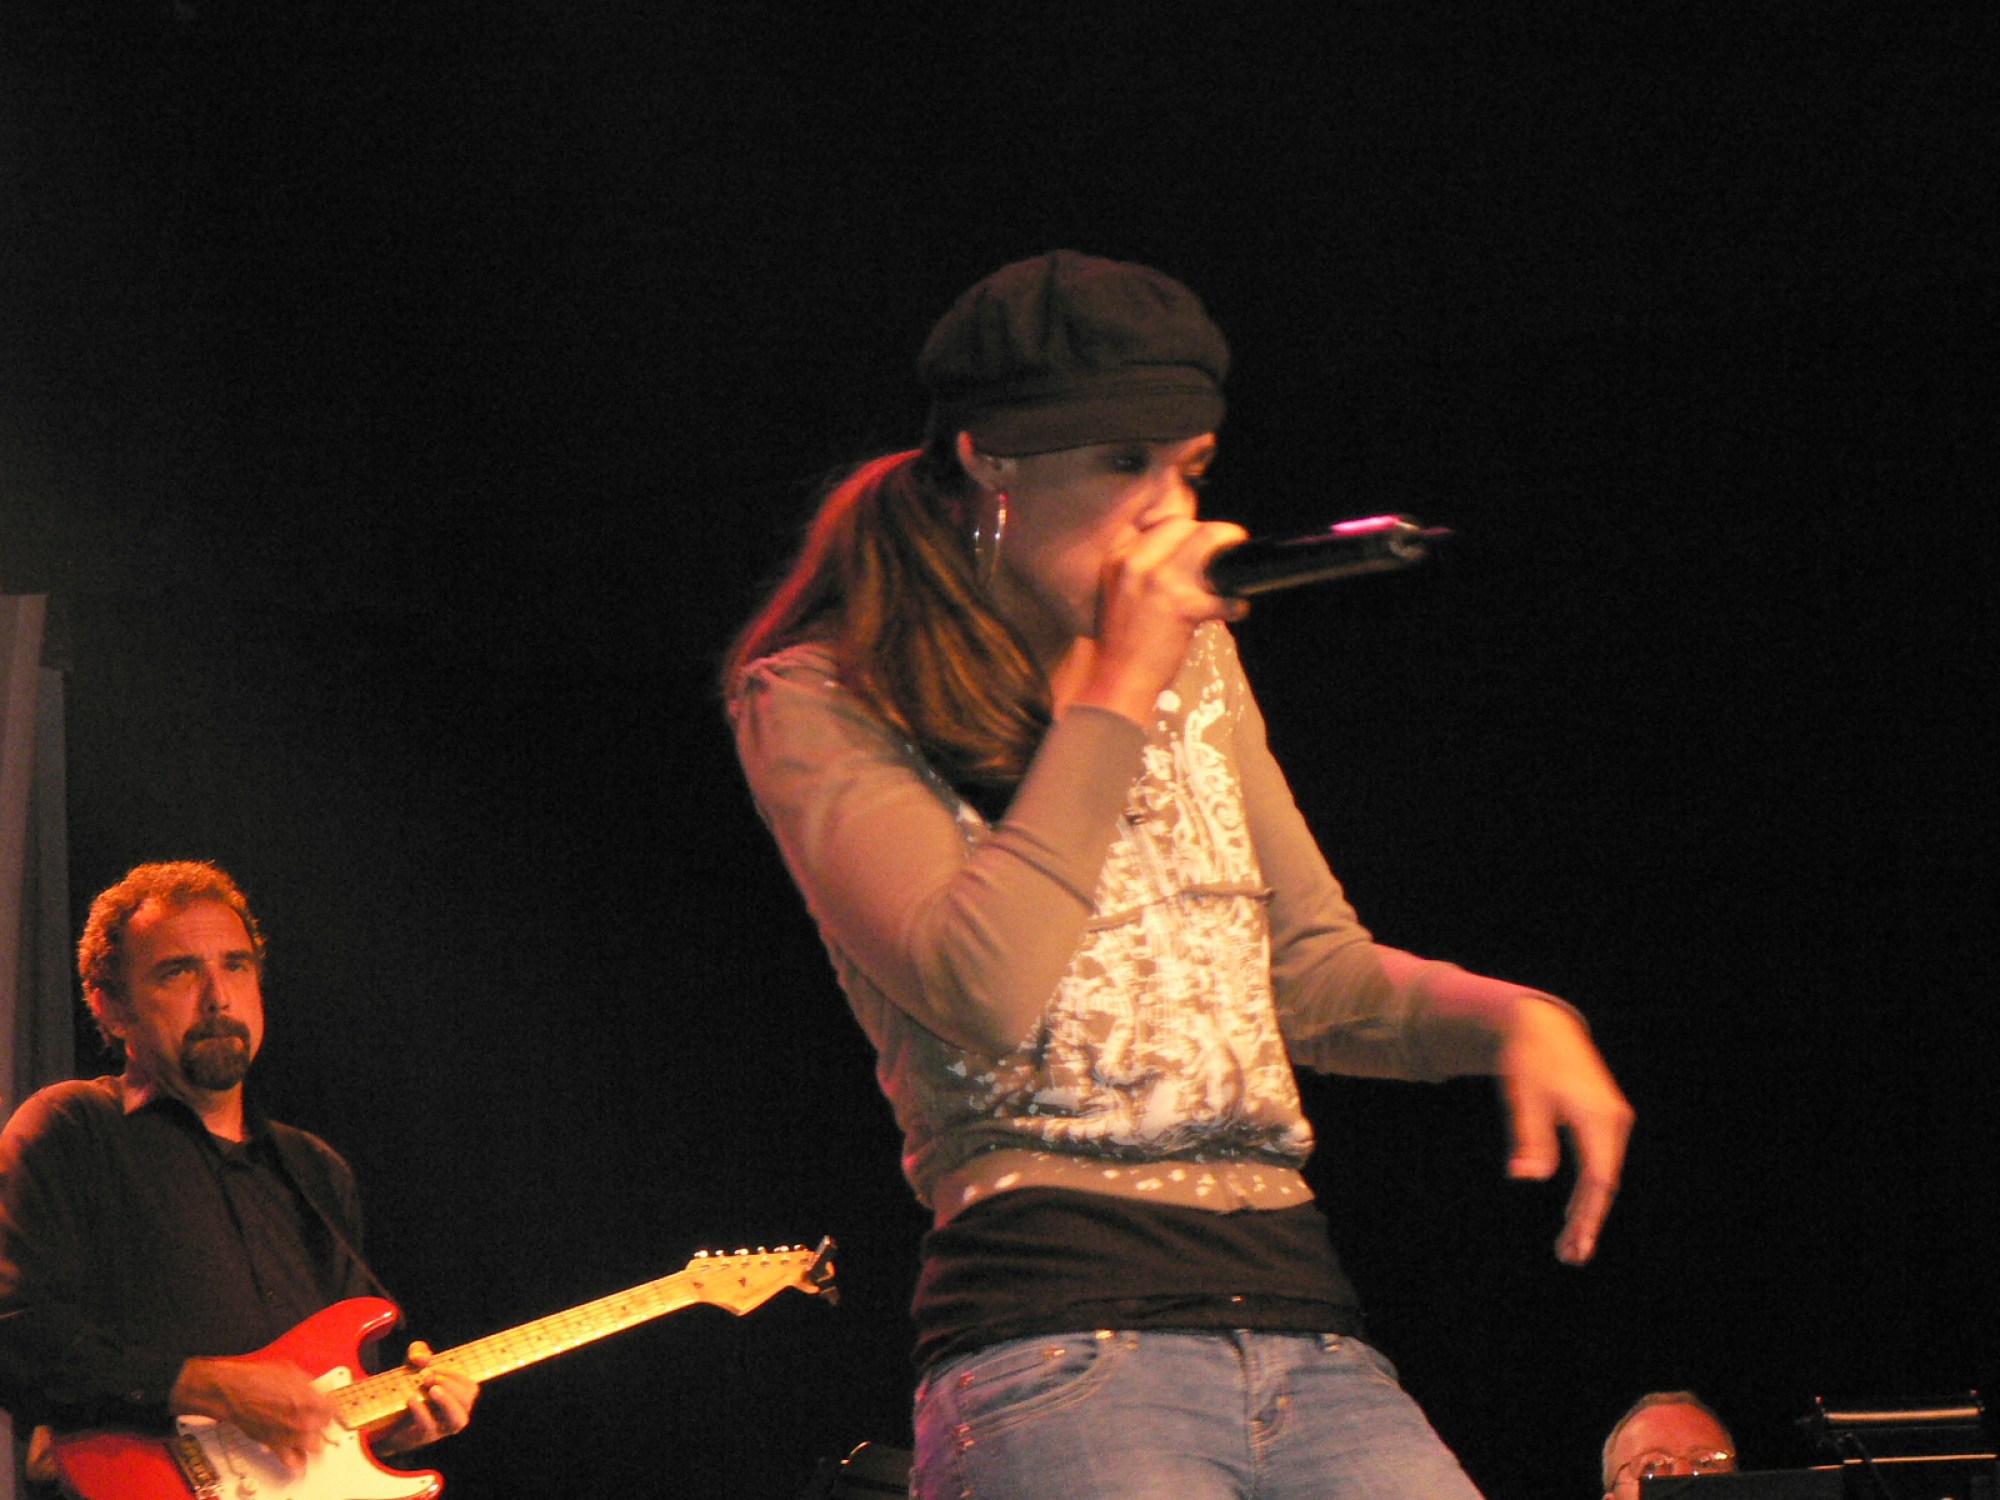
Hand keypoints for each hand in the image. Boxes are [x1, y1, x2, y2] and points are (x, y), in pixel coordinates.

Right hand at [171, 1355, 339, 1472]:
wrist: (233, 1392)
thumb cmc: (256, 1379)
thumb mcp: (291, 1372)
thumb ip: (310, 1385)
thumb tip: (320, 1390)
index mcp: (310, 1399)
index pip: (334, 1410)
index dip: (332, 1407)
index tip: (330, 1408)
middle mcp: (303, 1420)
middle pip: (326, 1428)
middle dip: (323, 1422)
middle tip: (317, 1418)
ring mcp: (290, 1435)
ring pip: (315, 1447)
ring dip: (314, 1440)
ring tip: (309, 1435)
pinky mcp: (276, 1446)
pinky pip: (294, 1462)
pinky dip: (298, 1461)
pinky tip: (299, 1456)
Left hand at [371, 1341, 478, 1454]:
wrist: (383, 1420)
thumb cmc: (406, 1388)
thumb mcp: (412, 1365)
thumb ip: (419, 1352)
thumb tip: (422, 1358)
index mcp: (455, 1398)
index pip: (470, 1389)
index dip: (456, 1376)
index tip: (434, 1367)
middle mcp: (452, 1414)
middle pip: (466, 1402)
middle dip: (450, 1385)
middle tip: (428, 1377)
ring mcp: (439, 1428)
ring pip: (457, 1420)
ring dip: (447, 1402)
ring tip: (432, 1389)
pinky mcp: (422, 1437)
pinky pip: (429, 1428)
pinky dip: (422, 1412)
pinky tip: (412, 1398)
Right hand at [1080, 515, 1247, 721]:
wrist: (1114, 681)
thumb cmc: (1120, 643)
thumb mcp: (1117, 593)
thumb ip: (1141, 568)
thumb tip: (1182, 554)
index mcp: (1118, 557)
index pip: (1157, 521)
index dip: (1183, 527)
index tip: (1197, 537)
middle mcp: (1135, 562)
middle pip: (1184, 524)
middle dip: (1208, 534)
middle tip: (1222, 550)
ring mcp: (1159, 581)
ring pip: (1207, 539)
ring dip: (1228, 548)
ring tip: (1234, 568)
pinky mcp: (1181, 606)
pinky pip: (1222, 594)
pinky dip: (1234, 604)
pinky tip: (1236, 609)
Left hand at [1496, 998, 1633, 1264]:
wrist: (1541, 1025)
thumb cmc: (1528, 1060)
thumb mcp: (1524, 1098)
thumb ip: (1530, 1137)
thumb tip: (1528, 1176)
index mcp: (1598, 1118)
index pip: (1598, 1180)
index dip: (1588, 1216)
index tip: (1574, 1245)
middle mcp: (1614, 1121)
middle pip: (1605, 1182)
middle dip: (1588, 1221)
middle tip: (1570, 1257)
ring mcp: (1613, 1119)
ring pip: (1604, 1175)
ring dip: (1589, 1210)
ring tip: (1571, 1246)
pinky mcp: (1604, 1117)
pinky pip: (1601, 1163)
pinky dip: (1589, 1190)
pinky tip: (1573, 1212)